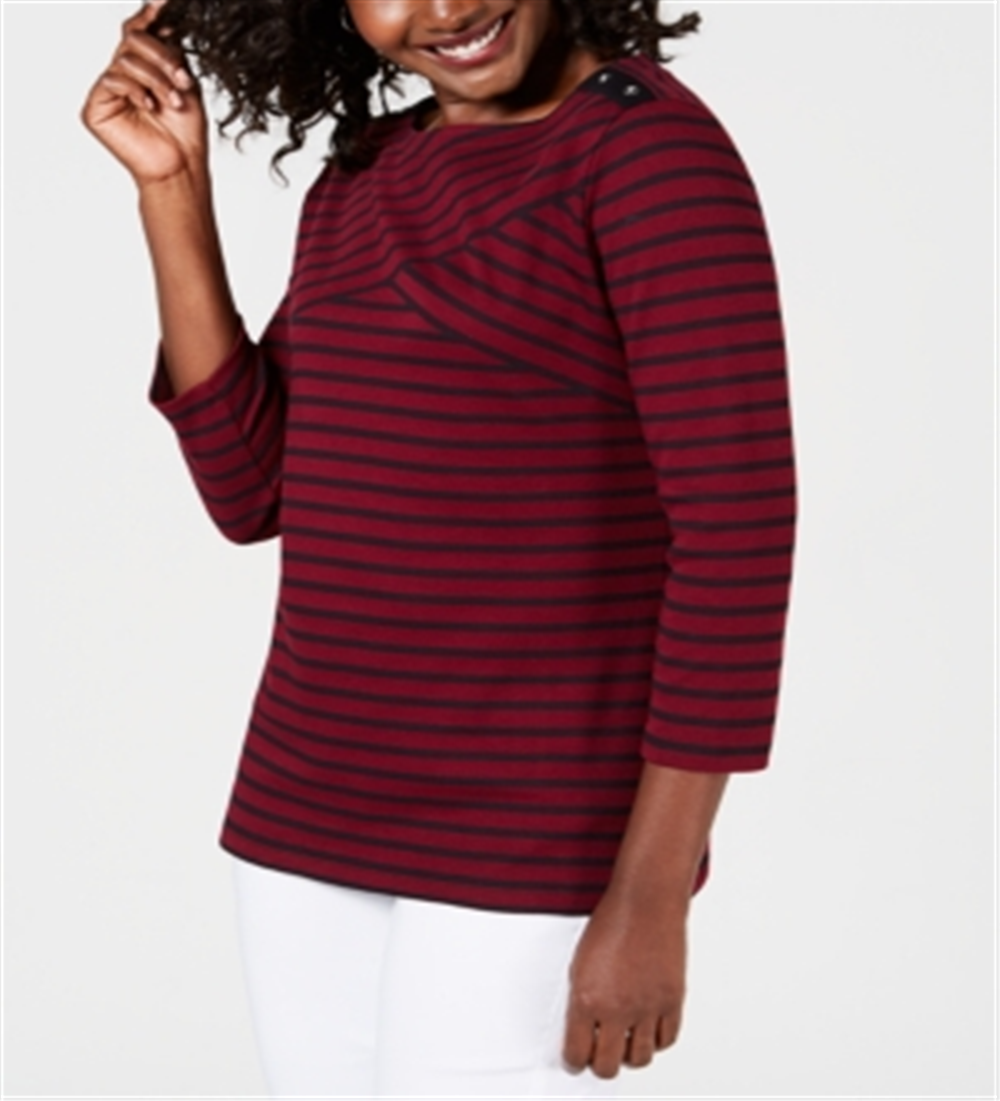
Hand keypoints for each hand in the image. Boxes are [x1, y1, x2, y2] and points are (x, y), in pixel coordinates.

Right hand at [80, 0, 207, 185]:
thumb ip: (172, 49)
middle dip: (162, 57)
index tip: (166, 1)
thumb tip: (166, 14)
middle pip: (133, 40)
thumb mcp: (184, 82)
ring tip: (174, 102)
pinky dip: (137, 90)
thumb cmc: (186, 132)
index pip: (141, 32)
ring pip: (126, 59)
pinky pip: (113, 79)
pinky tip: (151, 107)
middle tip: (182, 79)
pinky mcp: (96, 106)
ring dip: (157, 80)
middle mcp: (124, 75)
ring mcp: (108, 90)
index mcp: (145, 67)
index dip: (151, 14)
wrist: (182, 166)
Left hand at [562, 887, 686, 1078]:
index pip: (577, 1054)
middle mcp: (617, 1008)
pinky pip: (666, 1040)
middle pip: (607, 1066)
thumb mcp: (580, 963)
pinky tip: (647, 1028)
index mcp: (587, 998)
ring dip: (629, 1054)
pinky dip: (656, 1040)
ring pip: (639, 1059)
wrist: (645, 900)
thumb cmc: (612, 923)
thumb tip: (583, 1031)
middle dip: (600, 1064)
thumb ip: (581, 1001)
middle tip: (599, 1053)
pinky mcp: (672, 1000)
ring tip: (625, 1040)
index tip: (576, 1057)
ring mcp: (647, 1007)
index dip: (574, 1060)